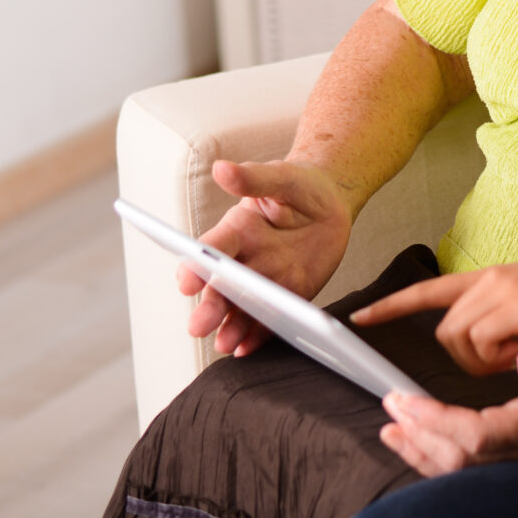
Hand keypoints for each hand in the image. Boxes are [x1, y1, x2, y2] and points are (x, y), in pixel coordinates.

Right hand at [181, 159, 353, 355]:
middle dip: (210, 304)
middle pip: (222, 285)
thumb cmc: (301, 186)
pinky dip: (256, 337)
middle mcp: (244, 259)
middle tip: (198, 325)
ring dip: (230, 326)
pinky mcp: (286, 297)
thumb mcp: (283, 177)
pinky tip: (245, 349)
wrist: (331, 204)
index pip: (212, 247)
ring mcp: (264, 282)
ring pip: (241, 308)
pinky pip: (269, 321)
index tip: (185, 281)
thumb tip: (221, 168)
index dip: (197, 263)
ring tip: (223, 344)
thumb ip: (254, 177)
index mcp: (237, 230)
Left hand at [353, 252, 517, 374]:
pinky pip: (484, 340)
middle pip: (443, 328)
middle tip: (506, 360)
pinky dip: (499, 357)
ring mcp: (503, 289)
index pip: (429, 289)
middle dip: (464, 358)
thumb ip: (504, 315)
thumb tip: (488, 337)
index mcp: (492, 277)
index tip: (360, 317)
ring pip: (457, 336)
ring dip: (482, 360)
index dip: (393, 306)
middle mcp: (490, 278)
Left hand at [377, 335, 517, 475]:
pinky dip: (439, 453)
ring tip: (392, 431)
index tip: (404, 401)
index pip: (472, 437)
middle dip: (418, 438)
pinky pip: (469, 465)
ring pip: (461, 470)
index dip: (434, 422)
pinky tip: (422, 439)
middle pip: (458, 462)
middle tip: (389, 411)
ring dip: (422, 451)